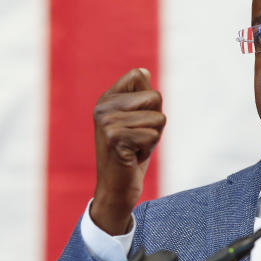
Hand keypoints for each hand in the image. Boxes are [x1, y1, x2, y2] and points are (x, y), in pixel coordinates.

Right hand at [90, 68, 164, 234]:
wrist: (115, 189)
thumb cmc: (131, 153)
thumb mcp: (137, 120)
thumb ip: (141, 98)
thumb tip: (145, 71)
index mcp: (106, 98)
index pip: (139, 75)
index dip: (149, 100)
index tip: (136, 120)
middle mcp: (103, 106)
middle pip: (154, 97)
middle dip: (155, 121)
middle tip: (136, 138)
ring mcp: (106, 121)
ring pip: (157, 118)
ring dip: (152, 137)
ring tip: (133, 148)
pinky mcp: (115, 138)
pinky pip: (153, 135)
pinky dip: (148, 149)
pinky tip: (132, 157)